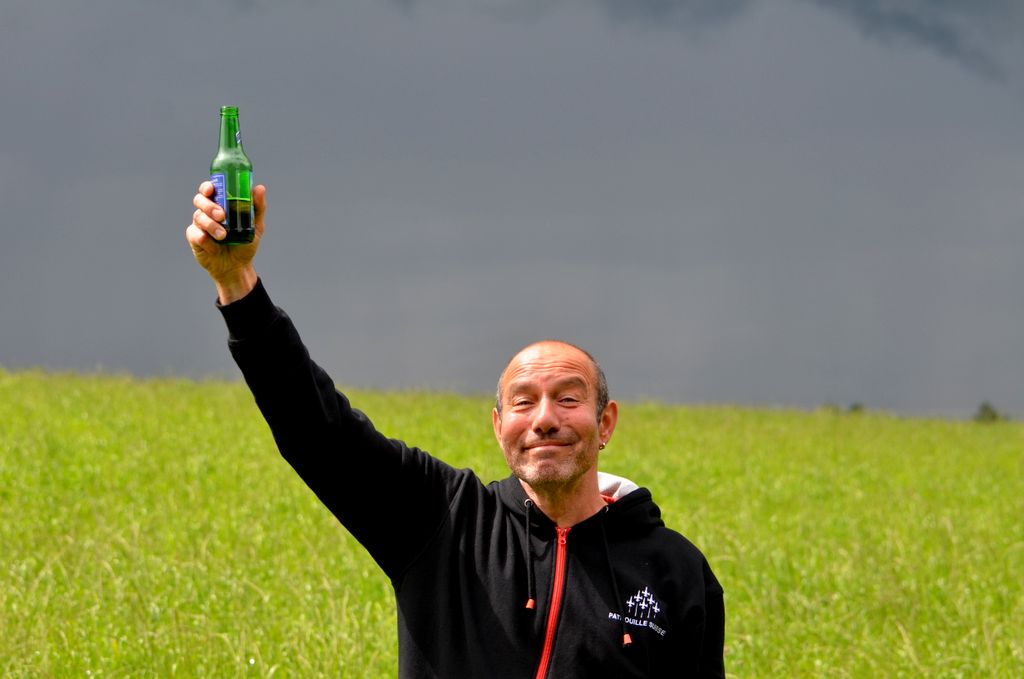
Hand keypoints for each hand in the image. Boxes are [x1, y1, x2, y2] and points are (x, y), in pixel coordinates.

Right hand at [186, 181, 265, 302]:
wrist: (237, 267)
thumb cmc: (244, 244)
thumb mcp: (256, 226)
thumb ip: (258, 207)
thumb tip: (260, 188)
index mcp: (220, 205)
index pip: (209, 190)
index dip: (207, 187)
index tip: (212, 189)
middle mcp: (207, 212)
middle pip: (200, 200)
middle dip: (210, 206)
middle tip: (222, 215)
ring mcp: (199, 225)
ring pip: (199, 217)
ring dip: (211, 225)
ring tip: (224, 236)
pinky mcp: (194, 238)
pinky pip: (196, 234)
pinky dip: (206, 240)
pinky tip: (215, 247)